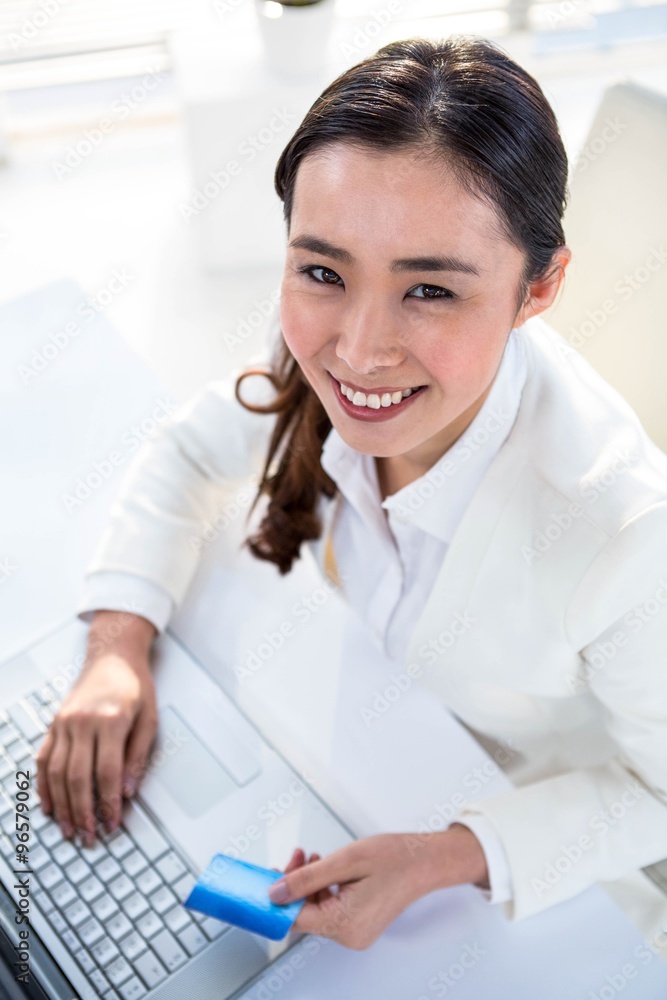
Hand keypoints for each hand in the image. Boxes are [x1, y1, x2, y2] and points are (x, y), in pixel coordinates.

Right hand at [35, 610, 156, 845]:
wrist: (112, 656)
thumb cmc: (135, 686)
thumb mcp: (149, 718)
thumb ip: (138, 756)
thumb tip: (128, 793)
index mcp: (111, 720)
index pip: (107, 773)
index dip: (108, 803)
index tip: (112, 824)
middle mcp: (83, 722)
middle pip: (78, 777)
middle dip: (82, 812)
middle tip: (88, 837)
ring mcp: (64, 723)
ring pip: (56, 773)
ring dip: (62, 806)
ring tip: (69, 829)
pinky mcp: (54, 724)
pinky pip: (43, 760)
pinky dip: (44, 786)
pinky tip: (49, 806)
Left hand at [268, 826, 488, 949]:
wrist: (426, 860)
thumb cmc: (396, 858)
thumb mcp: (345, 860)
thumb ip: (307, 878)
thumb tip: (275, 892)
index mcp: (345, 923)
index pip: (294, 918)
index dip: (276, 898)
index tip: (263, 881)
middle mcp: (349, 934)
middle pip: (304, 913)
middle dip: (294, 884)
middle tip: (294, 857)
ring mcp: (355, 931)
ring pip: (315, 909)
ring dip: (308, 884)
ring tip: (311, 857)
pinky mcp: (359, 923)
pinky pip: (329, 908)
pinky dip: (322, 888)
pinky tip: (324, 868)